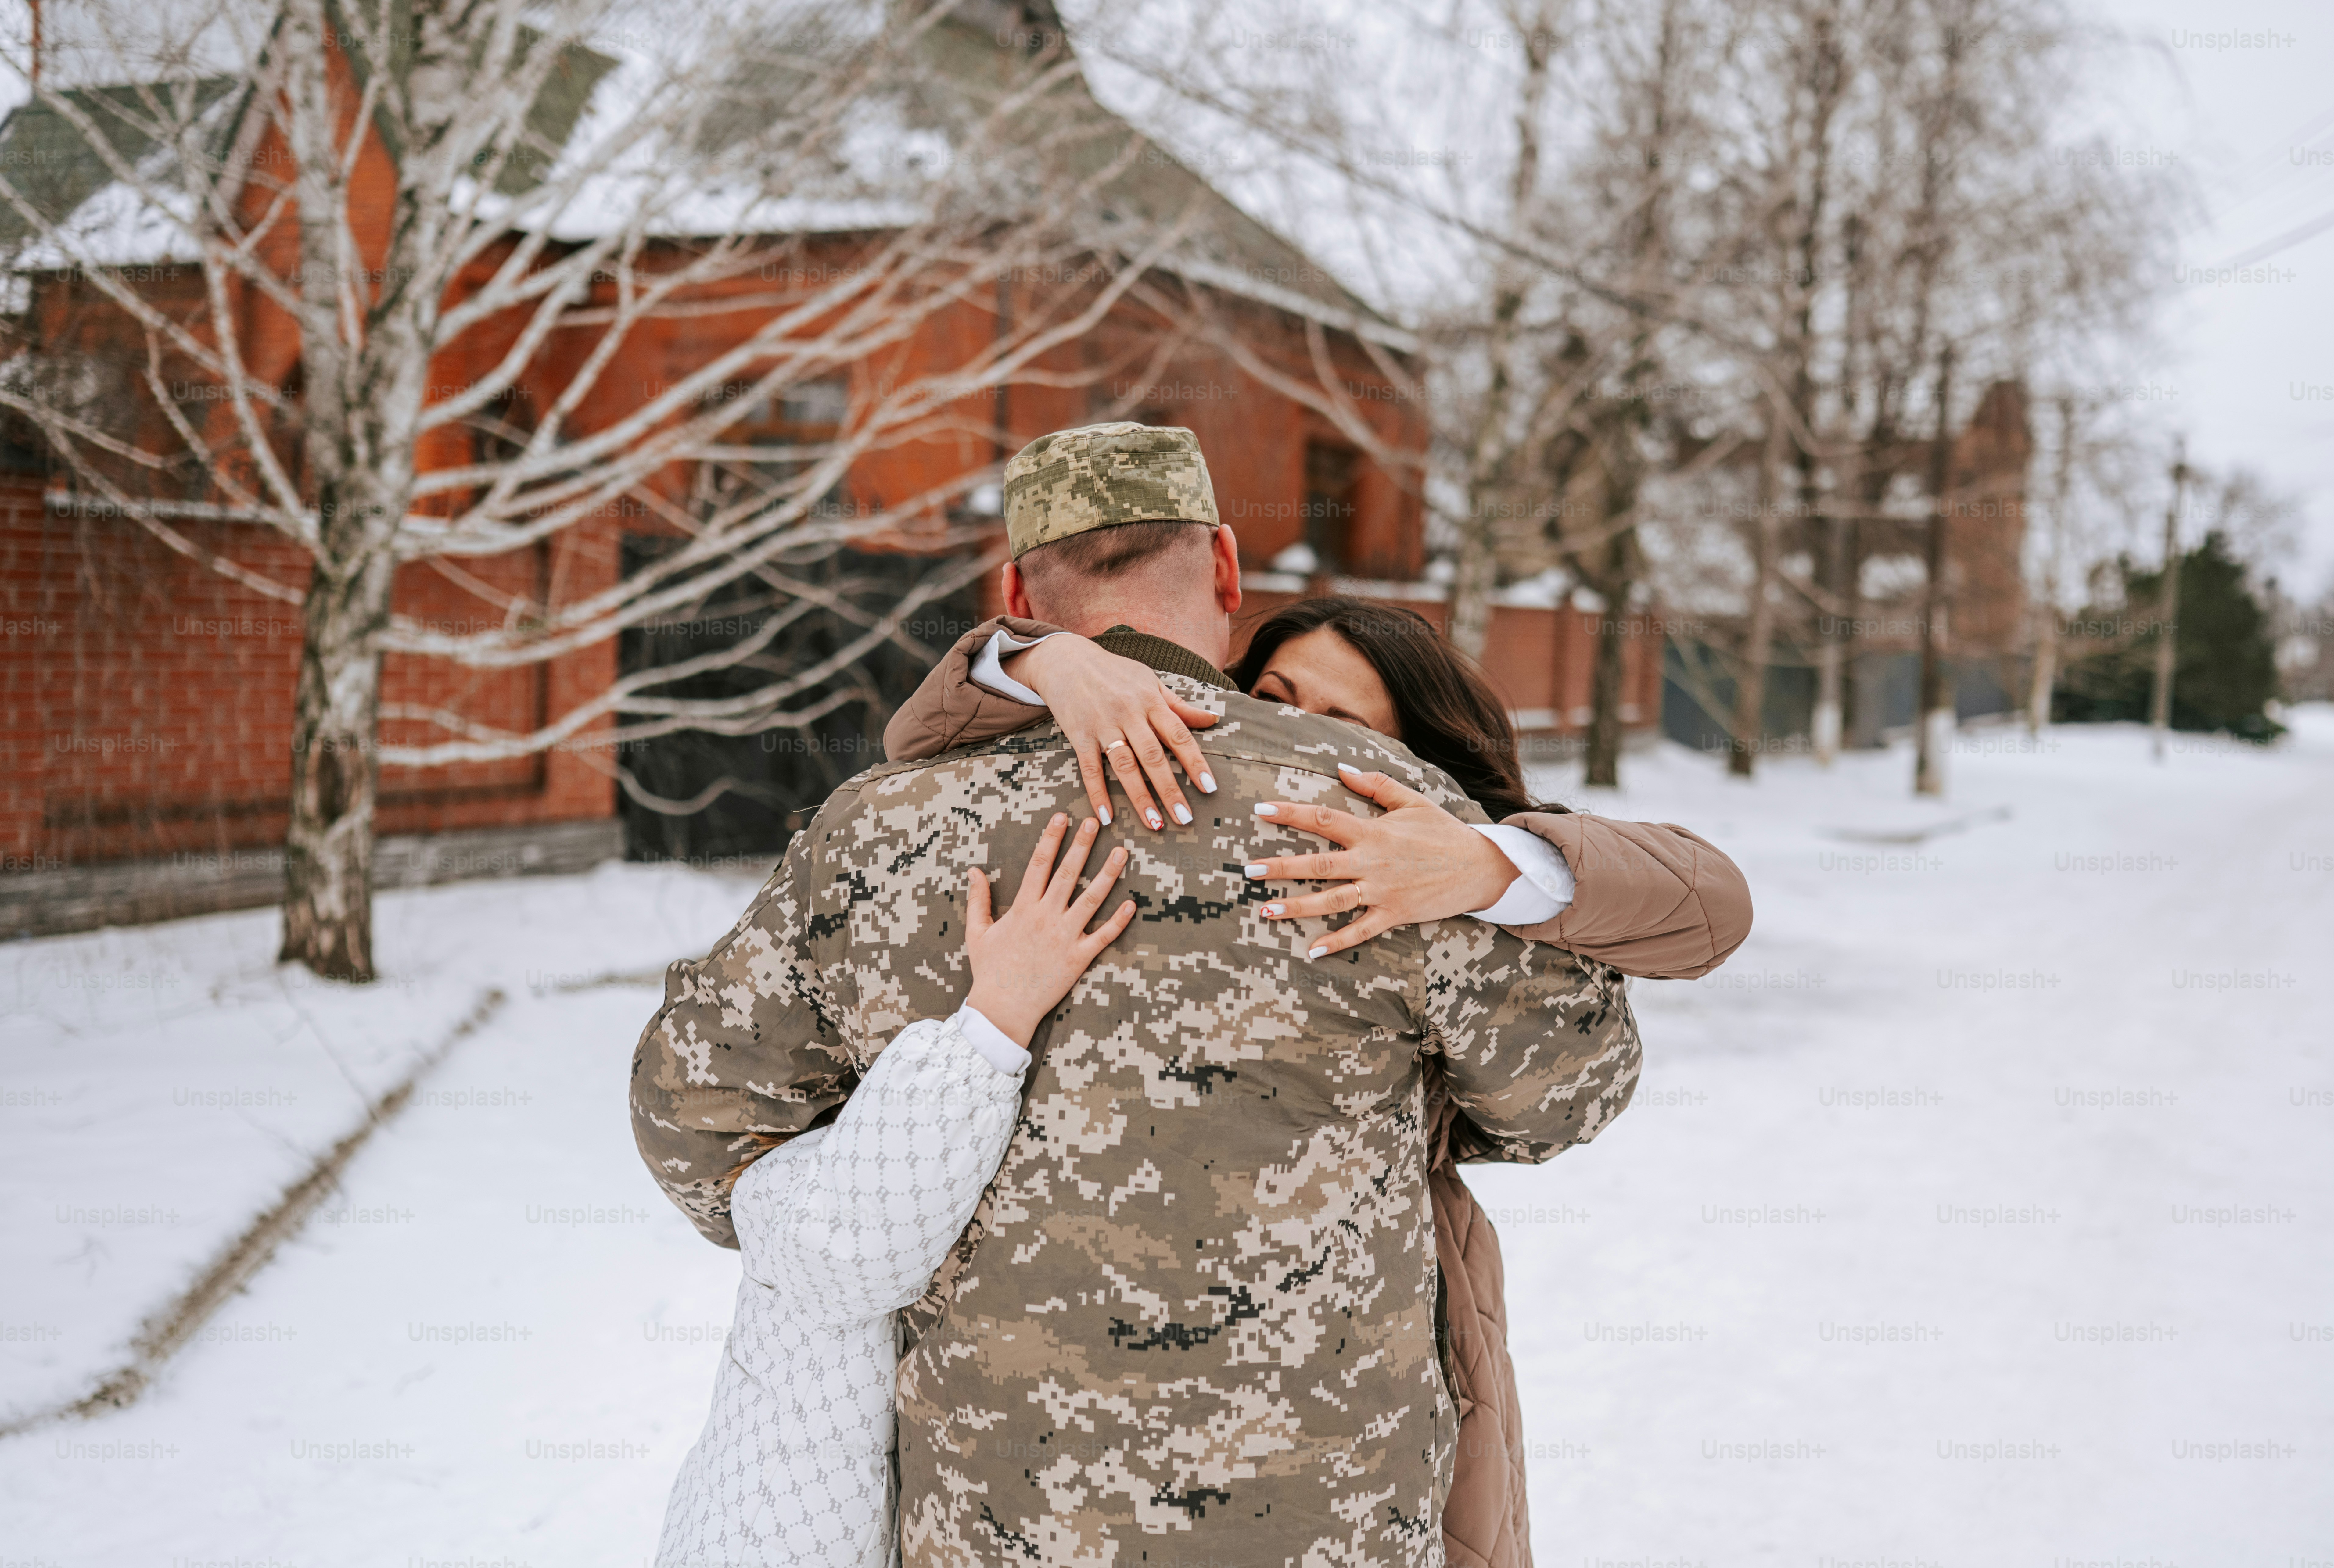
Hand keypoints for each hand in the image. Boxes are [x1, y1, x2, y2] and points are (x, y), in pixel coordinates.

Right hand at [964, 813, 1136, 1044]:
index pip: (1039, 864)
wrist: (1002, 1009)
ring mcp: (1064, 937)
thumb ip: (978, 899)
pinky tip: (1131, 903)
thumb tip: (975, 870)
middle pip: (1067, 874)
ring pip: (1090, 900)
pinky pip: (1102, 937)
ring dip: (1108, 875)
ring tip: (1123, 852)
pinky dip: (1118, 921)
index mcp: (1022, 908)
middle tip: (1096, 822)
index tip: (1062, 816)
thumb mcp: (977, 932)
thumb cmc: (989, 971)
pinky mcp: (1078, 959)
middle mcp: (1045, 917)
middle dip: (1082, 846)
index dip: (1051, 838)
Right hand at [1010, 635, 1218, 831]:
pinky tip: (1107, 817)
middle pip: (1153, 756)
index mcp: (1150, 700)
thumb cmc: (1114, 672)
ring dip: (1140, 797)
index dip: (1195, 762)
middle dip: (1170, 789)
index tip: (1209, 788)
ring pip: (1124, 766)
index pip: (1178, 734)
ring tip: (1155, 824)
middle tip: (1185, 818)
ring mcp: (1102, 724)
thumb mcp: (1150, 681)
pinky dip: (1098, 793)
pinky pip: (1089, 768)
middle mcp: (1128, 712)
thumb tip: (1212, 720)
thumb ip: (1179, 706)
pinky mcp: (1079, 735)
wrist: (1066, 659)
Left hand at [1245, 764, 1519, 957]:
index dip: (1290, 814)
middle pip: (1319, 863)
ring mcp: (1382, 891)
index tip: (1260, 809)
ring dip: (1297, 907)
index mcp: (1373, 831)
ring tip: (1265, 911)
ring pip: (1332, 900)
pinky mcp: (1394, 914)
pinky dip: (1337, 941)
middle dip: (1281, 867)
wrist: (1481, 867)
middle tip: (1249, 868)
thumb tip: (1342, 767)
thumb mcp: (1412, 801)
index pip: (1324, 819)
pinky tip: (1312, 949)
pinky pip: (1361, 931)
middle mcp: (1373, 862)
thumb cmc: (1443, 831)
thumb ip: (1376, 784)